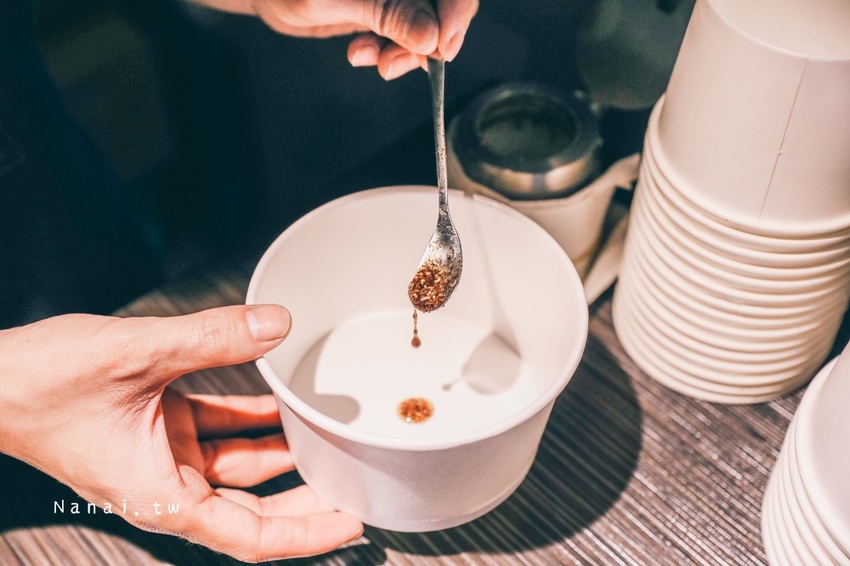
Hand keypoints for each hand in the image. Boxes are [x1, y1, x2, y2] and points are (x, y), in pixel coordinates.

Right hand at [0, 305, 362, 561]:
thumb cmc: (39, 385)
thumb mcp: (136, 355)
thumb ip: (213, 338)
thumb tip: (276, 323)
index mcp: (161, 494)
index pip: (250, 534)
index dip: (307, 535)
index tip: (352, 524)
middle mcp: (167, 482)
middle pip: (255, 505)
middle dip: (306, 497)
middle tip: (356, 480)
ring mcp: (164, 453)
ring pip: (240, 463)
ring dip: (283, 451)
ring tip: (332, 436)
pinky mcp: (159, 425)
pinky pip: (218, 427)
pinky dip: (251, 417)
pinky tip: (284, 399)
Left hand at [198, 0, 477, 78]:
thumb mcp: (337, 0)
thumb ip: (388, 16)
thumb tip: (431, 38)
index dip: (457, 14)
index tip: (442, 48)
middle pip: (443, 8)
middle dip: (428, 41)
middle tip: (395, 64)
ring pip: (428, 27)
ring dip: (405, 52)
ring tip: (373, 61)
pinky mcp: (387, 10)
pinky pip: (406, 37)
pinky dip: (389, 52)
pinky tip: (363, 54)